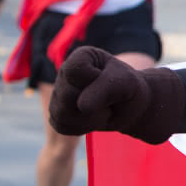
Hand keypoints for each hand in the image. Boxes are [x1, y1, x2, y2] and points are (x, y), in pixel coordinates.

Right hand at [49, 47, 185, 143]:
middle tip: (109, 99)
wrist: (129, 106)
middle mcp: (63, 74)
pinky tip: (94, 119)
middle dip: (95, 103)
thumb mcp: (125, 82)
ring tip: (103, 109)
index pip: (75, 71)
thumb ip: (105, 89)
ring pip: (63, 114)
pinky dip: (83, 127)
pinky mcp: (57, 115)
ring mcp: (58, 95)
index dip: (95, 79)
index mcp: (80, 58)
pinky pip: (63, 126)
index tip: (109, 79)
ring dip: (91, 118)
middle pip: (67, 95)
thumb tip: (82, 107)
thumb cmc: (126, 87)